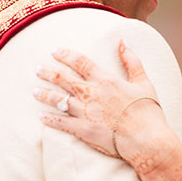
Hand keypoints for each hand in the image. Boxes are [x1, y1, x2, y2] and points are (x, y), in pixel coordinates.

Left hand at [34, 41, 162, 159]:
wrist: (146, 139)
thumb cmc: (147, 111)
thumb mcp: (143, 82)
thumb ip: (132, 61)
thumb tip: (123, 41)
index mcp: (105, 80)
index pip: (80, 62)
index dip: (65, 55)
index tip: (54, 51)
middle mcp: (91, 93)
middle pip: (63, 79)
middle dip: (48, 72)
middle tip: (37, 69)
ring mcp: (85, 111)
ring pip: (58, 99)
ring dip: (44, 94)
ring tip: (34, 91)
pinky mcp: (82, 129)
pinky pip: (61, 122)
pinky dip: (49, 119)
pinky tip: (41, 116)